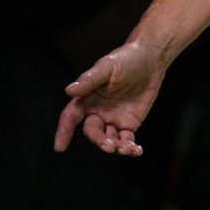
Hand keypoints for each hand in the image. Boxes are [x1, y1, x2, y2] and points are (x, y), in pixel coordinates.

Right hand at [53, 40, 164, 155]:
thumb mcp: (105, 68)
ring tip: (126, 149)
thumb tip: (69, 90)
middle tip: (109, 145)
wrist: (150, 59)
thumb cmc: (124, 59)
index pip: (71, 117)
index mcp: (86, 98)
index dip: (64, 131)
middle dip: (99, 140)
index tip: (59, 147)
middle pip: (93, 132)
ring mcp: (113, 119)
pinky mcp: (129, 123)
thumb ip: (89, 81)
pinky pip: (126, 140)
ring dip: (115, 147)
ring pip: (109, 139)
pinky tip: (136, 150)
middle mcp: (97, 111)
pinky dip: (130, 148)